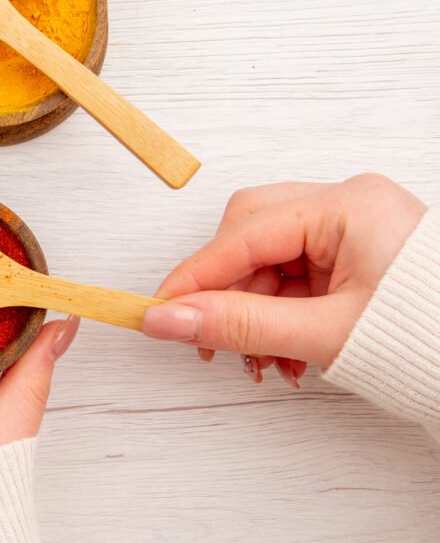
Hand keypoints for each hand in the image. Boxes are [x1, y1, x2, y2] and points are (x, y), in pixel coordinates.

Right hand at [142, 174, 425, 383]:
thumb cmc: (431, 339)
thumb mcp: (324, 334)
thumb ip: (239, 324)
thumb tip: (166, 319)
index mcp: (348, 205)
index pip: (243, 234)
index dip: (195, 277)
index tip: (157, 310)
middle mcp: (349, 204)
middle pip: (251, 236)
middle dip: (228, 293)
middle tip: (210, 341)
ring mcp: (355, 228)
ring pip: (271, 260)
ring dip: (255, 313)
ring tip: (262, 363)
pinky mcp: (358, 254)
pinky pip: (296, 275)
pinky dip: (280, 315)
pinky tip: (284, 354)